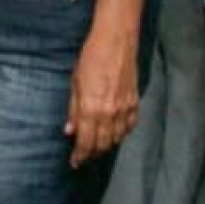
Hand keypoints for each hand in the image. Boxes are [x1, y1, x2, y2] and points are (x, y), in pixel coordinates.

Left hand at [65, 27, 139, 167]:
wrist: (116, 40)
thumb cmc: (91, 57)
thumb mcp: (74, 82)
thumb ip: (73, 109)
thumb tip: (69, 130)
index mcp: (91, 107)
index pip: (85, 141)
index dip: (80, 155)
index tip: (74, 162)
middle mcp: (109, 112)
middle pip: (101, 144)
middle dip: (91, 154)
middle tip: (83, 157)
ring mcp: (124, 108)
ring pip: (116, 139)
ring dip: (106, 146)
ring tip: (96, 148)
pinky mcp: (134, 102)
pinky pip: (129, 126)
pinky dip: (121, 134)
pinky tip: (114, 133)